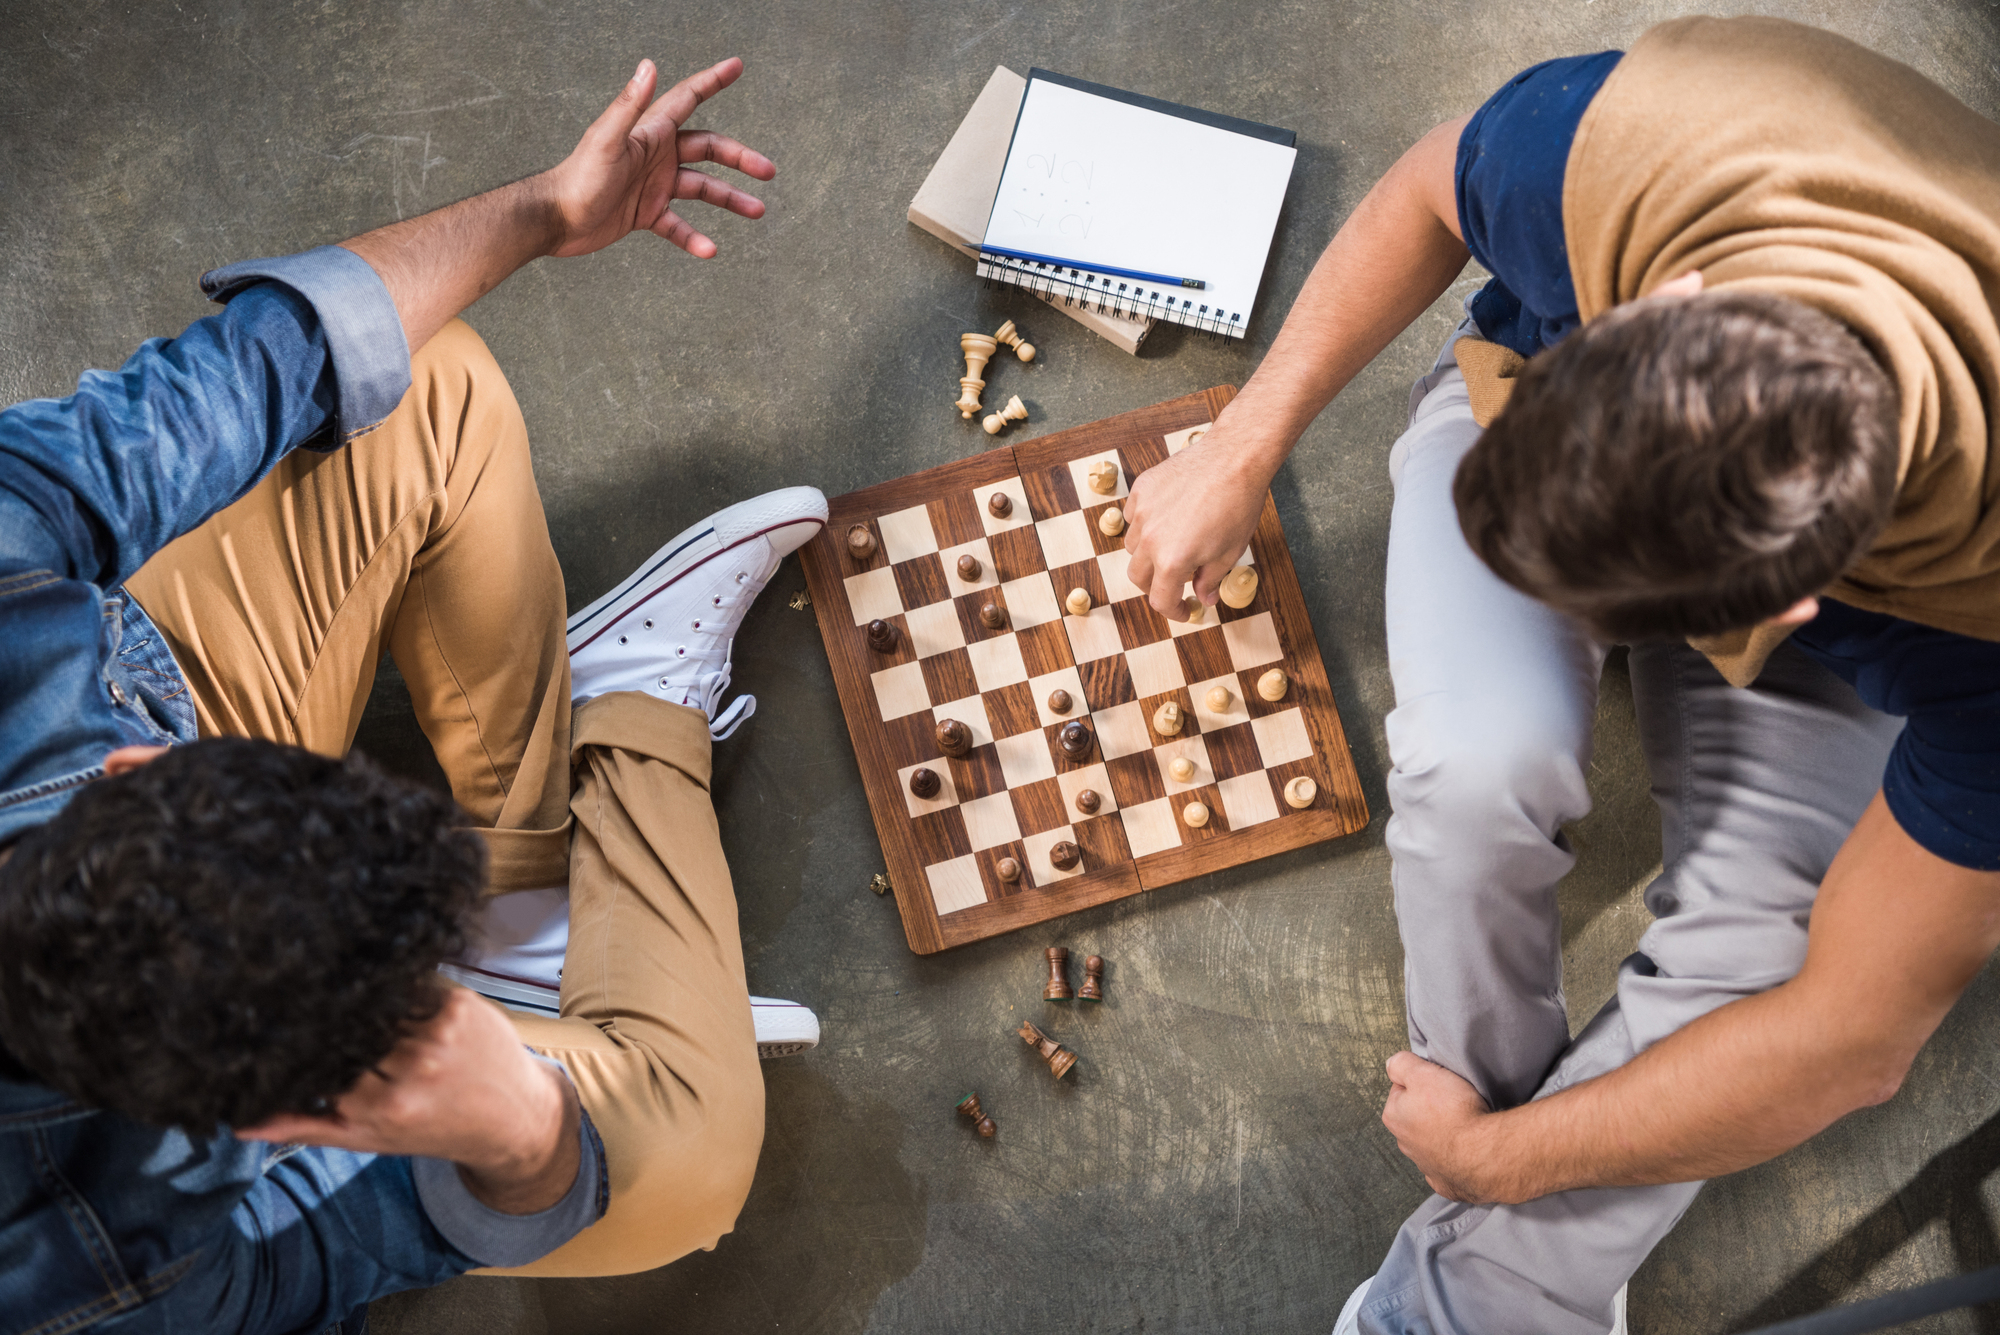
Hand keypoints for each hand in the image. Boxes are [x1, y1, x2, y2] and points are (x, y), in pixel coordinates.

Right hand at [240, 986, 579, 1214]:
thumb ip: (305, 1126)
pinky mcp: (460, 1001)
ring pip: (377, 1002)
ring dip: (363, 1002)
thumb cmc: (434, 1128)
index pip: (320, 1061)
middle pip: (347, 1027)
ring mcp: (440, 1030)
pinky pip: (410, 983)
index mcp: (383, 1105)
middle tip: (311, 1010)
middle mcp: (413, 1066)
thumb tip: (241, 1121)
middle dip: (330, 1022)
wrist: (513, 1117)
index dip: (303, 1046)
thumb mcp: (367, 1138)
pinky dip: (395, 986)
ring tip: (352, 1003)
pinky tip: (387, 990)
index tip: (286, 1036)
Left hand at [544, 57, 774, 259]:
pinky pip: (678, 225)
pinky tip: (710, 250)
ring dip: (730, 199)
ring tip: (757, 210)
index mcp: (650, 132)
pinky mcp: (646, 213)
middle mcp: (656, 155)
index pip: (688, 99)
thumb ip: (630, 105)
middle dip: (740, 159)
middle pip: (709, 149)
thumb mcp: (606, 140)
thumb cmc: (576, 178)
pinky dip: (694, 238)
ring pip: (702, 188)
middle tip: (768, 171)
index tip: (736, 66)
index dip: (713, 81)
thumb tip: (649, 65)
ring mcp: (653, 185)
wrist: (555, 219)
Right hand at [1123, 428, 1269, 619]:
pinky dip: (1144, 525)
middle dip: (1156, 585)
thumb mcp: (1229, 552)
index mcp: (1172, 560)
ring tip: (1172, 547)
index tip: (1182, 610)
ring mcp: (1142, 512)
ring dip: (1148, 554)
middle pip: (1138, 576)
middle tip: (1175, 583)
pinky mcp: (1141, 490)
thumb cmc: (1237, 505)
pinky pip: (1133, 516)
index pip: (1160, 600)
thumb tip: (1203, 597)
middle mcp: (1150, 539)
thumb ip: (1210, 580)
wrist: (1234, 459)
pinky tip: (1166, 520)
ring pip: (1132, 546)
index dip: (1173, 611)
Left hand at [1381, 1051, 1494, 1203]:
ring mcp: (1426, 1167)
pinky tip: (1468, 1152)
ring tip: (1465, 1126)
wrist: (1483, 1152)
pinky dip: (1457, 1161)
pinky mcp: (1448, 1184)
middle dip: (1431, 1110)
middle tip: (1453, 1103)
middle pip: (1416, 1117)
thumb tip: (1393, 1063)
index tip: (1438, 1083)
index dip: (1421, 1082)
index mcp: (1394, 1116)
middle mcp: (1405, 1144)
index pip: (1401, 1090)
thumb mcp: (1423, 1072)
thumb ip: (1401, 1063)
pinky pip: (1449, 1168)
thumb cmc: (1454, 1111)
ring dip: (1444, 1135)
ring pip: (1432, 1143)